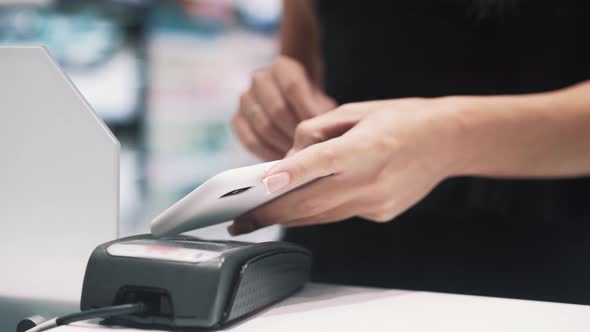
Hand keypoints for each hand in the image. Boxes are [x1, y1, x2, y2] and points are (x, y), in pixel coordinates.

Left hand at [229, 98, 464, 234]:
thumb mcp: (356, 110)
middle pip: (313, 202)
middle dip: (272, 214)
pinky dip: (317, 210)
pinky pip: (339, 214)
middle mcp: (372, 180)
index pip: (321, 163)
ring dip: (287, 218)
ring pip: (322, 216)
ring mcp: (377, 203)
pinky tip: (300, 206)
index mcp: (368, 146)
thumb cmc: (400, 118)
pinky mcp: (381, 214)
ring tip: (256, 221)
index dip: (289, 176)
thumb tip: (287, 159)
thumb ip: (317, 131)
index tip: (259, 186)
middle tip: (239, 223)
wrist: (446, 141)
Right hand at [233, 55, 335, 160]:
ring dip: (282, 145)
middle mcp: (260, 78)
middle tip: (309, 151)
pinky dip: (266, 154)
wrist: (294, 107)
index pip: (292, 86)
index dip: (306, 112)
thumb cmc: (312, 106)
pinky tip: (281, 161)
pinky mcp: (237, 120)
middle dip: (295, 133)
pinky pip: (249, 140)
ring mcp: (245, 99)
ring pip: (263, 126)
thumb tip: (319, 138)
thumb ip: (322, 116)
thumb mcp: (323, 104)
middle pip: (277, 109)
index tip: (319, 132)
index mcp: (283, 66)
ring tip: (298, 158)